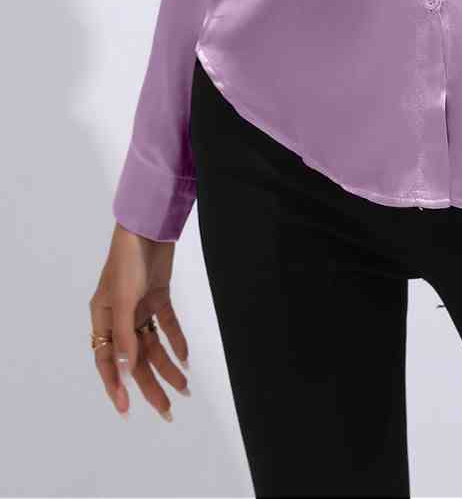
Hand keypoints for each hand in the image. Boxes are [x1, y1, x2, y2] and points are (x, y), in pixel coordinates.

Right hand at [90, 224, 190, 420]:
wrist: (148, 225)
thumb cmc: (128, 260)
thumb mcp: (123, 299)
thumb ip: (124, 334)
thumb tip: (125, 368)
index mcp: (102, 318)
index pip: (106, 361)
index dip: (116, 385)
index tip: (128, 409)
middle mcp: (119, 316)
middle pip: (134, 359)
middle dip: (150, 385)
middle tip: (166, 410)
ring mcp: (139, 306)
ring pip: (153, 345)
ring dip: (168, 366)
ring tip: (184, 388)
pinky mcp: (157, 295)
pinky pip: (166, 325)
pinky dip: (176, 340)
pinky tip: (185, 358)